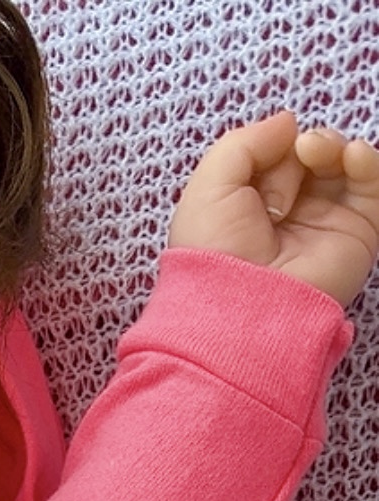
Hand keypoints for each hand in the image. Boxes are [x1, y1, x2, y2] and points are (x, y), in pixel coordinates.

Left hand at [169, 111, 378, 304]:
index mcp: (248, 208)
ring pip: (341, 167)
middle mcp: (287, 217)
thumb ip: (245, 142)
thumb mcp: (211, 184)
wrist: (245, 305)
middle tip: (296, 157)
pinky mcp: (356, 236)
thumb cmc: (215, 251)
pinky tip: (353, 156)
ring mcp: (323, 226)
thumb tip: (288, 122)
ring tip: (318, 152)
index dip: (272, 147)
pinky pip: (372, 188)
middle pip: (308, 157)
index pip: (272, 158)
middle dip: (302, 146)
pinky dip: (368, 162)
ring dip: (333, 146)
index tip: (265, 155)